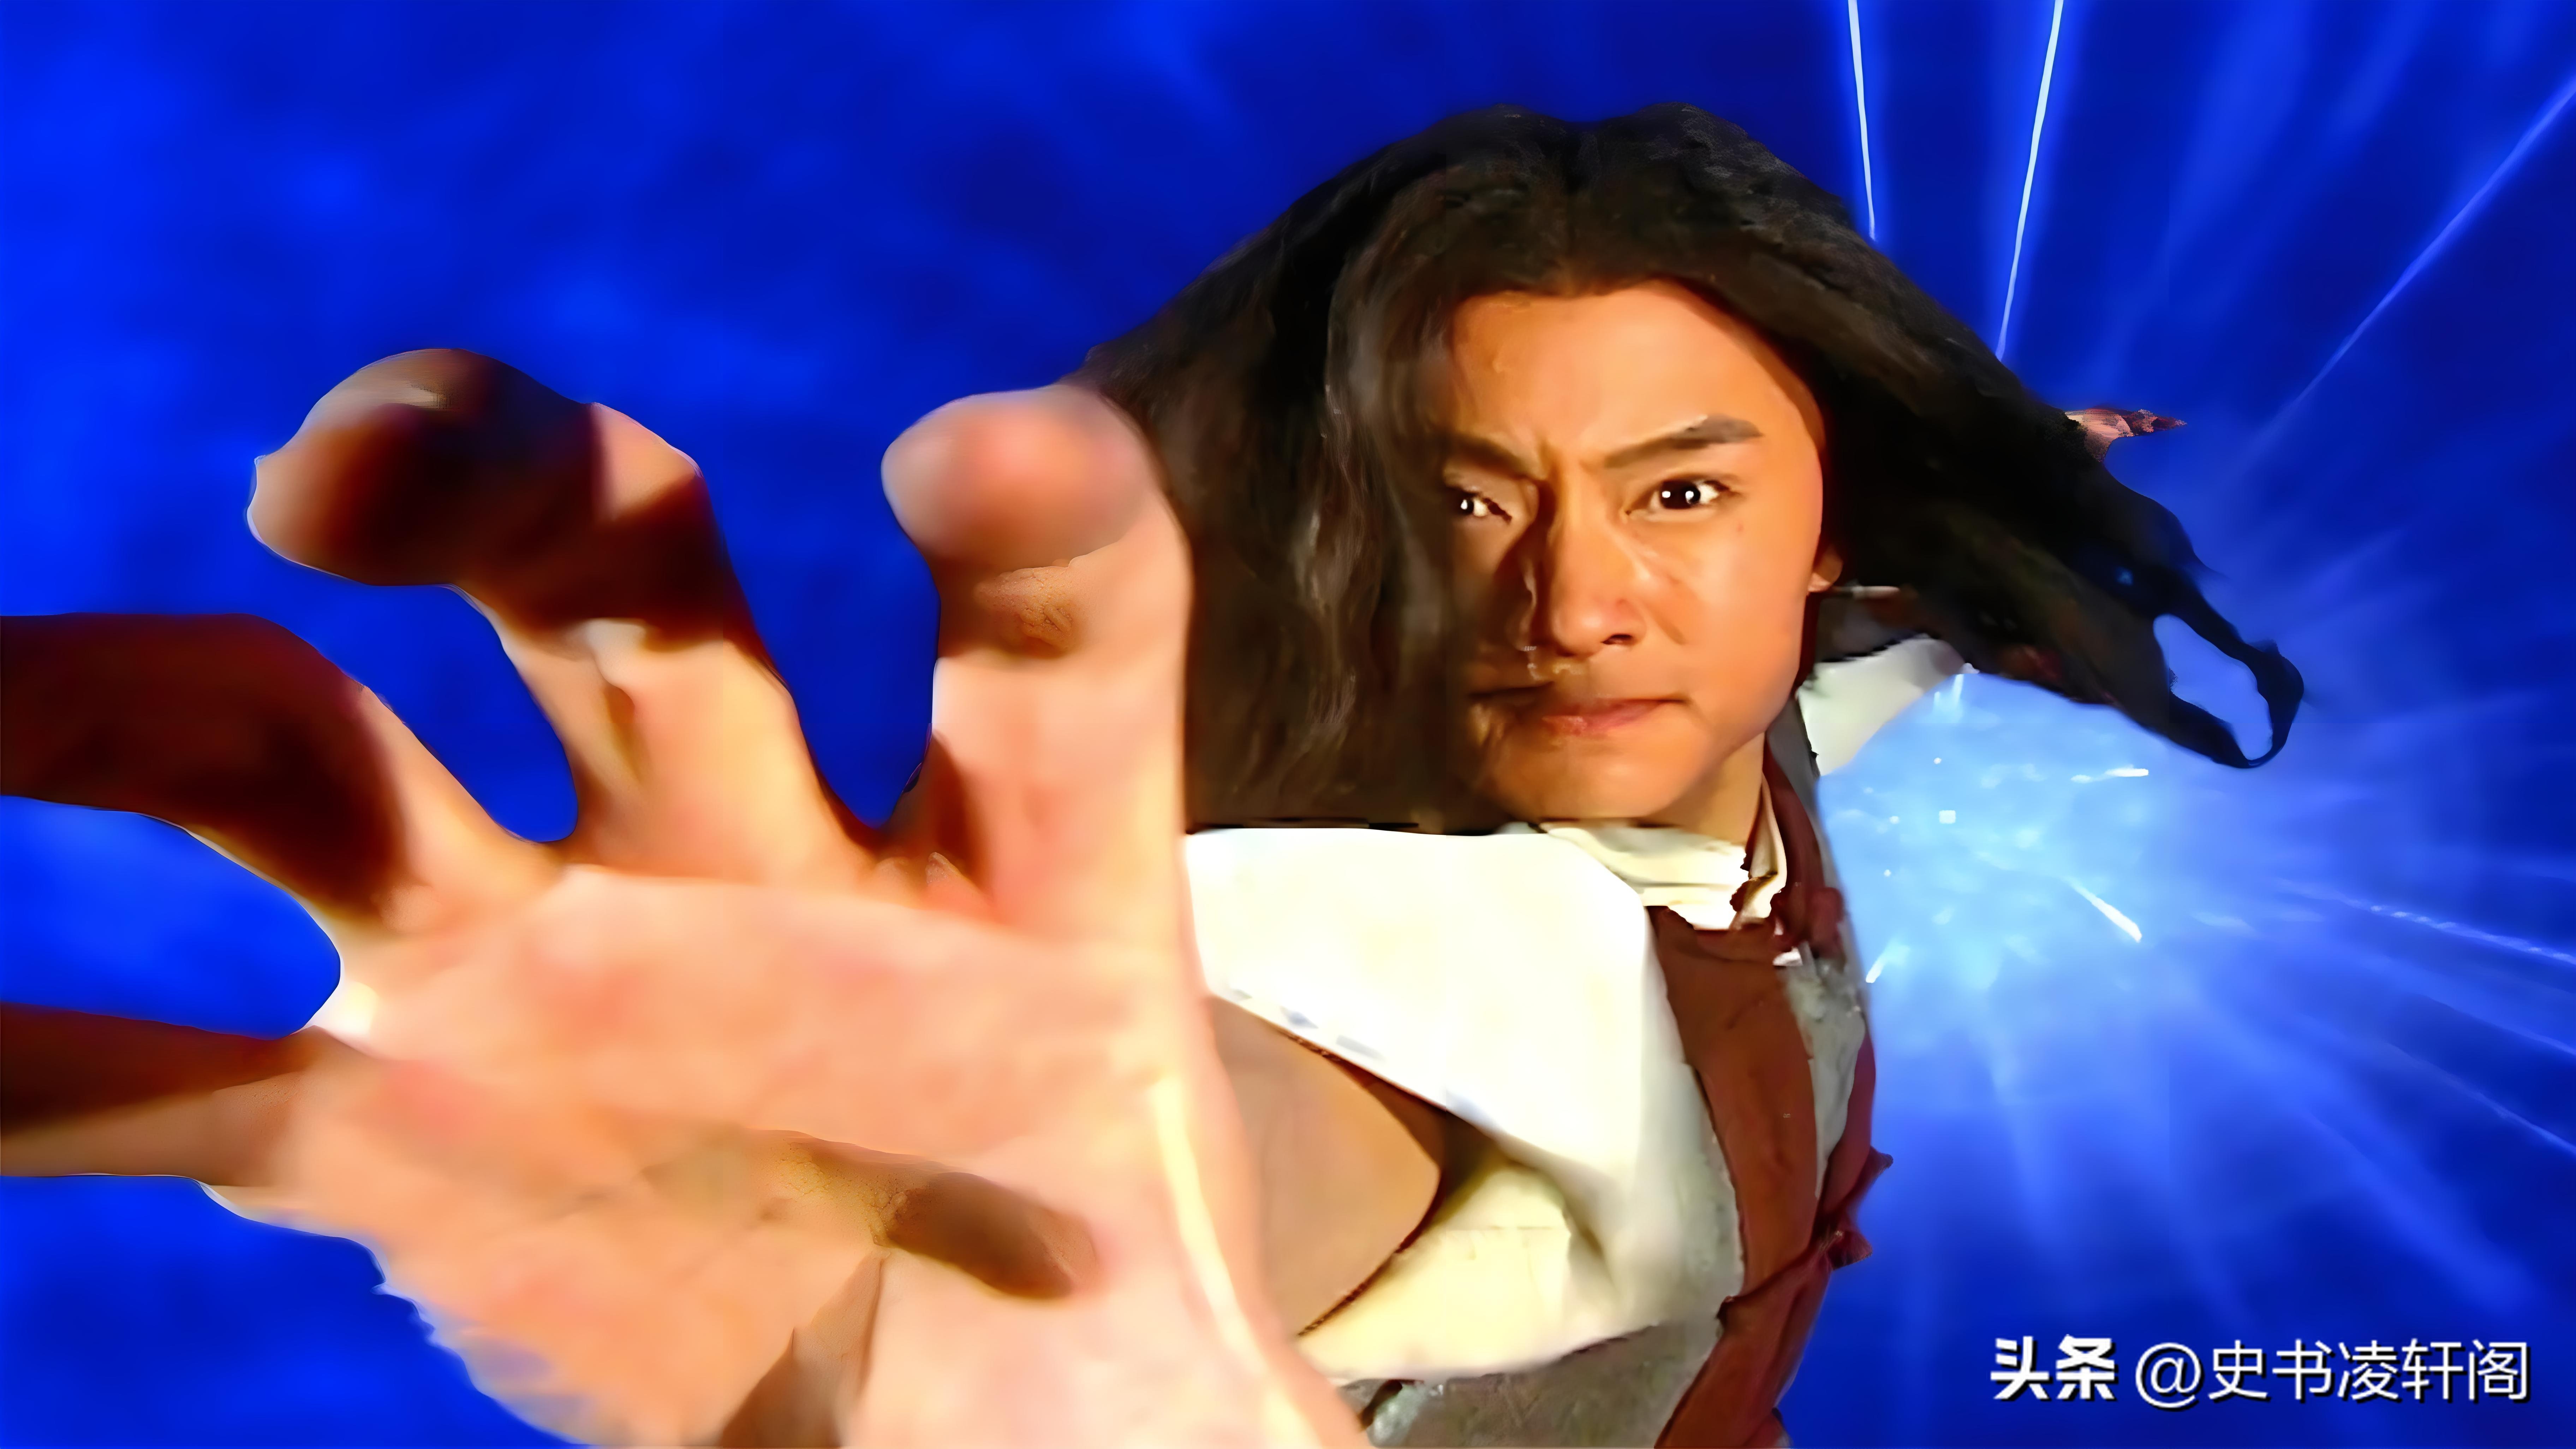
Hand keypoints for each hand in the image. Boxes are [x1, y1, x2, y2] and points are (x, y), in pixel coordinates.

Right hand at [1, 352, 1357, 1445]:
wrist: (946, 1380)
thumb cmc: (1093, 1335)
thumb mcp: (1180, 1351)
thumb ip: (1226, 1392)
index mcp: (1028, 873)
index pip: (1059, 629)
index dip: (1042, 519)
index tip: (982, 461)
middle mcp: (770, 847)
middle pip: (632, 580)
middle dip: (507, 484)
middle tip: (357, 475)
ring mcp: (564, 962)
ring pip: (327, 757)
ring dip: (145, 702)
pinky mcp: (410, 1122)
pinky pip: (185, 1080)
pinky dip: (38, 1075)